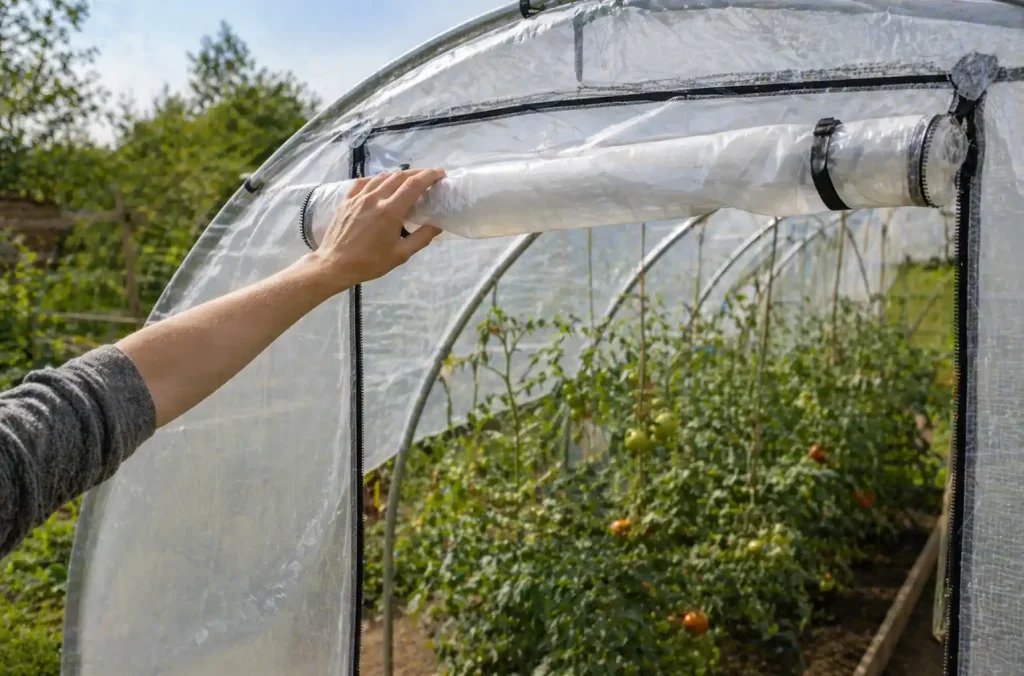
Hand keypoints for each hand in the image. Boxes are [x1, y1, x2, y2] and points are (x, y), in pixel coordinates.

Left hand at [304, 168, 444, 293]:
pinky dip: (377, 179)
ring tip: (407, 180)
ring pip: (382, 177)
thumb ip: (422, 238)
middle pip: (399, 177)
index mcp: (390, 211)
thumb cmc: (370, 262)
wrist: (335, 265)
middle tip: (428, 177)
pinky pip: (364, 182)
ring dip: (398, 175)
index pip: (413, 185)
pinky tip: (381, 183)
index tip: (440, 174)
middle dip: (416, 173)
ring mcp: (358, 197)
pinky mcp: (347, 200)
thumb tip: (438, 226)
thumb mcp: (401, 254)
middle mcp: (374, 198)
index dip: (429, 176)